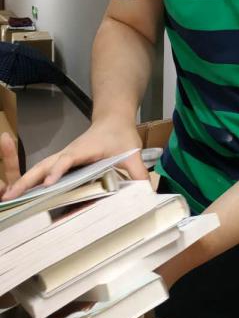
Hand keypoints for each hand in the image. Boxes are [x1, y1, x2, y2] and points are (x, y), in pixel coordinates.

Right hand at [2, 118, 147, 200]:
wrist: (113, 118)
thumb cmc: (120, 135)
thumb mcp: (132, 153)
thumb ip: (138, 172)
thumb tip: (146, 193)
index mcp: (84, 150)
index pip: (68, 159)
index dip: (58, 170)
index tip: (49, 183)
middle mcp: (69, 153)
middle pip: (44, 164)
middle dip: (27, 179)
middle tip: (9, 196)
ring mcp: (63, 157)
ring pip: (39, 168)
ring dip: (24, 181)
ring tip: (7, 198)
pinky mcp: (62, 162)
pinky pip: (43, 171)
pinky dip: (30, 181)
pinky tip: (21, 196)